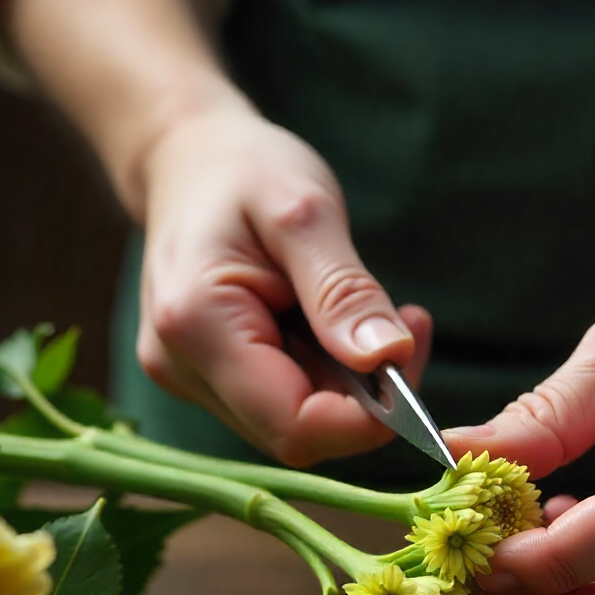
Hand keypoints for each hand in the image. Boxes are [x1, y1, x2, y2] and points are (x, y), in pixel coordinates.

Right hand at [136, 100, 431, 465]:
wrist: (188, 160)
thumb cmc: (244, 170)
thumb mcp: (304, 210)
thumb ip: (343, 290)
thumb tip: (389, 359)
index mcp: (196, 325)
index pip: (295, 424)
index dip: (368, 417)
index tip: (412, 352)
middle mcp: (182, 367)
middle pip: (298, 434)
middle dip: (367, 398)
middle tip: (408, 325)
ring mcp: (190, 377)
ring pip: (295, 424)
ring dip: (351, 386)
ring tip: (372, 314)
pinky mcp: (208, 378)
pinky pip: (284, 402)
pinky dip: (329, 376)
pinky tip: (338, 326)